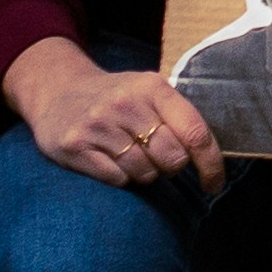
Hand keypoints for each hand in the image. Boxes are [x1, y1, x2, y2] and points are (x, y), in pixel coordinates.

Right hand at [6, 40, 221, 192]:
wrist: (57, 91)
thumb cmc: (116, 98)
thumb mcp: (148, 93)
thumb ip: (178, 117)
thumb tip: (210, 159)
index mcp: (152, 88)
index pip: (195, 132)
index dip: (211, 164)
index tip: (214, 184)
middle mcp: (125, 103)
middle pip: (172, 157)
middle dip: (171, 165)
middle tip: (157, 157)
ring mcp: (97, 124)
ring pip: (144, 172)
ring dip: (144, 173)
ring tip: (131, 155)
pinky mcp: (74, 146)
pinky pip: (116, 179)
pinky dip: (120, 177)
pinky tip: (111, 161)